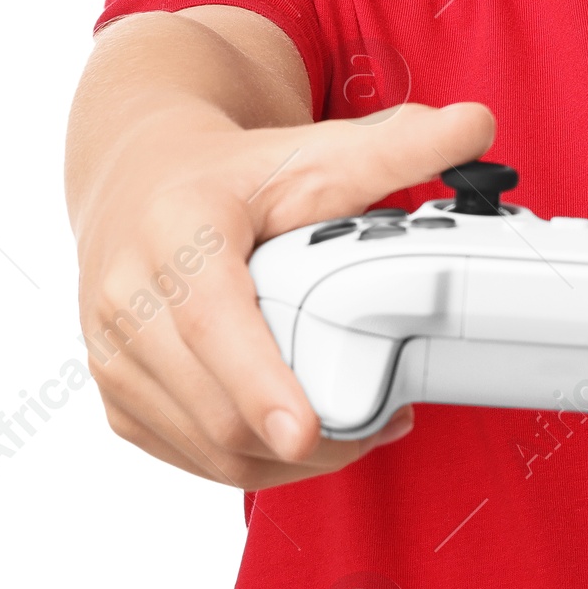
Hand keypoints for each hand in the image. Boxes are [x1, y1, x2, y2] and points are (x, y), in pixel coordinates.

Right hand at [73, 99, 493, 489]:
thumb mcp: (312, 151)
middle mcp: (126, 296)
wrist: (139, 174)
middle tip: (387, 417)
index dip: (258, 382)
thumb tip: (477, 125)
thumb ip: (397, 146)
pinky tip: (305, 436)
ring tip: (361, 428)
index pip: (211, 320)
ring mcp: (110, 353)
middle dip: (309, 436)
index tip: (304, 430)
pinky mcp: (117, 394)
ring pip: (206, 448)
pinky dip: (253, 463)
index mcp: (175, 230)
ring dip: (288, 461)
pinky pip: (189, 459)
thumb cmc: (232, 172)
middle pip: (216, 406)